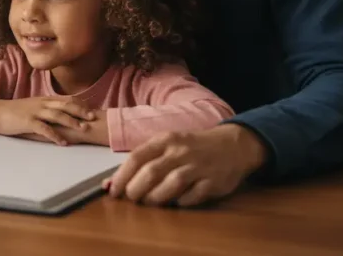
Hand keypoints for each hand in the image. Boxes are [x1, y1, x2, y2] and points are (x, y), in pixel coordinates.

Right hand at [0, 96, 96, 145]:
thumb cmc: (16, 112)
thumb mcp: (34, 107)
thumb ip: (47, 109)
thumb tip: (62, 116)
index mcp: (44, 100)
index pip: (66, 99)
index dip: (80, 104)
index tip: (92, 110)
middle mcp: (42, 103)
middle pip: (65, 105)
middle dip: (80, 111)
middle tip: (93, 118)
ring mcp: (34, 112)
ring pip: (57, 115)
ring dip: (71, 121)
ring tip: (82, 129)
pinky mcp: (27, 122)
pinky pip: (44, 128)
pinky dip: (55, 135)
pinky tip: (62, 142)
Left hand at [103, 123, 268, 206]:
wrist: (233, 144)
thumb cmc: (192, 146)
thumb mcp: (167, 145)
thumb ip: (142, 162)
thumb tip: (109, 183)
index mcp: (166, 139)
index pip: (137, 157)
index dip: (122, 175)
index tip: (112, 190)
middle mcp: (181, 151)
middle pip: (151, 172)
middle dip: (136, 189)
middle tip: (130, 198)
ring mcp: (199, 166)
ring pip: (172, 183)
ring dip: (156, 197)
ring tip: (148, 202)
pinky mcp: (214, 181)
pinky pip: (194, 195)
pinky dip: (182, 202)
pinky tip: (175, 203)